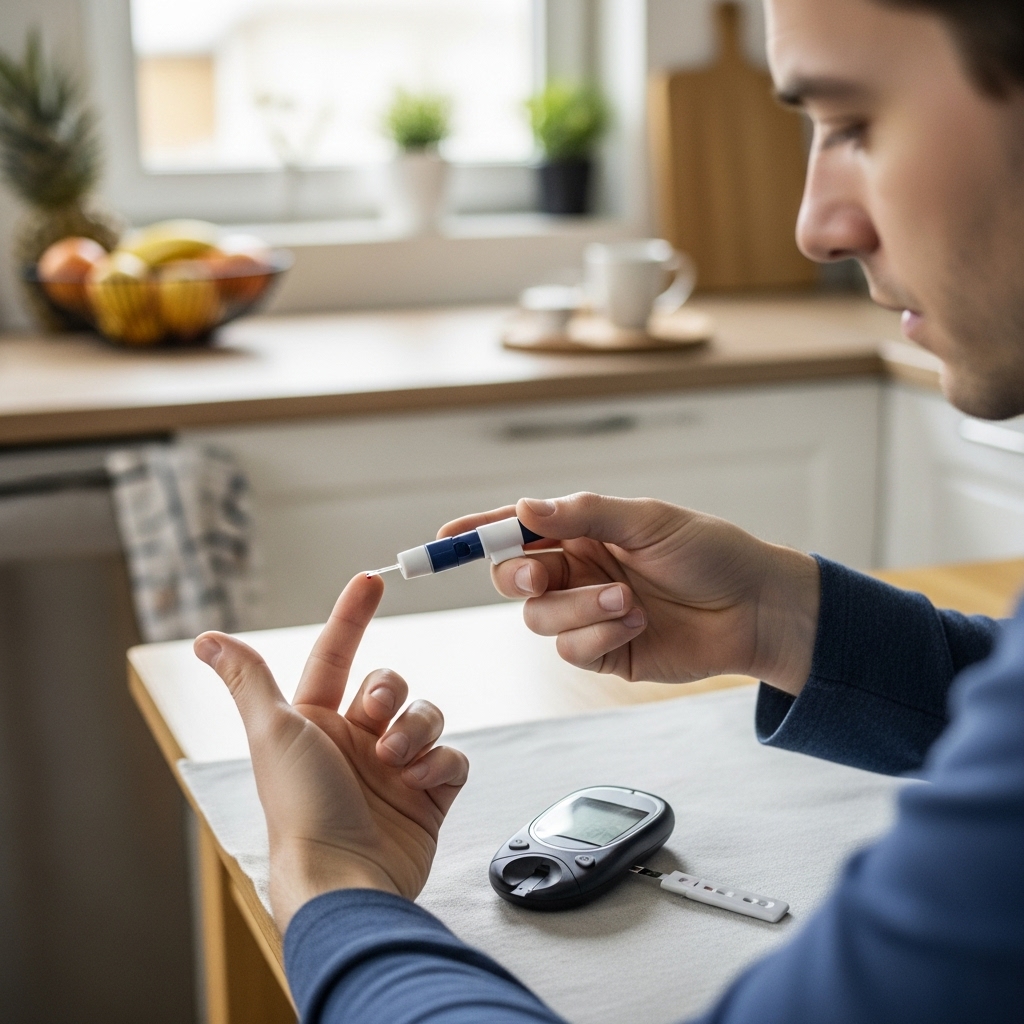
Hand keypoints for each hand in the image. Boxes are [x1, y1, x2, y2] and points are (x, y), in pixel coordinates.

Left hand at [194, 573, 468, 931]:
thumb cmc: (301, 807)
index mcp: (316, 725)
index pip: (337, 656)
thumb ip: (248, 679)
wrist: (344, 878)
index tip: (370, 580)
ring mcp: (393, 770)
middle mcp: (355, 744)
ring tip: (396, 759)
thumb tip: (206, 638)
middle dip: (388, 692)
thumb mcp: (272, 731)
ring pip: (426, 716)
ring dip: (416, 729)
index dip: (351, 616)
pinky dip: (439, 763)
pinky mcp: (428, 797)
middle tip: (373, 717)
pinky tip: (418, 781)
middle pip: (390, 685)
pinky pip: (452, 757)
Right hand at [440, 493, 819, 694]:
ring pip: (539, 617)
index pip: (518, 528)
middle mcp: (578, 570)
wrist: (755, 608)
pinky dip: (597, 635)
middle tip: (542, 571)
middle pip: (515, 576)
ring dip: (577, 608)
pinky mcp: (604, 652)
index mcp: (583, 531)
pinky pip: (571, 649)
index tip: (444, 538)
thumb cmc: (708, 551)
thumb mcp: (647, 520)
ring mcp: (588, 613)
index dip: (478, 532)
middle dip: (520, 573)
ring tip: (626, 600)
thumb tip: (526, 507)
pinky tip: (635, 622)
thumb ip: (585, 514)